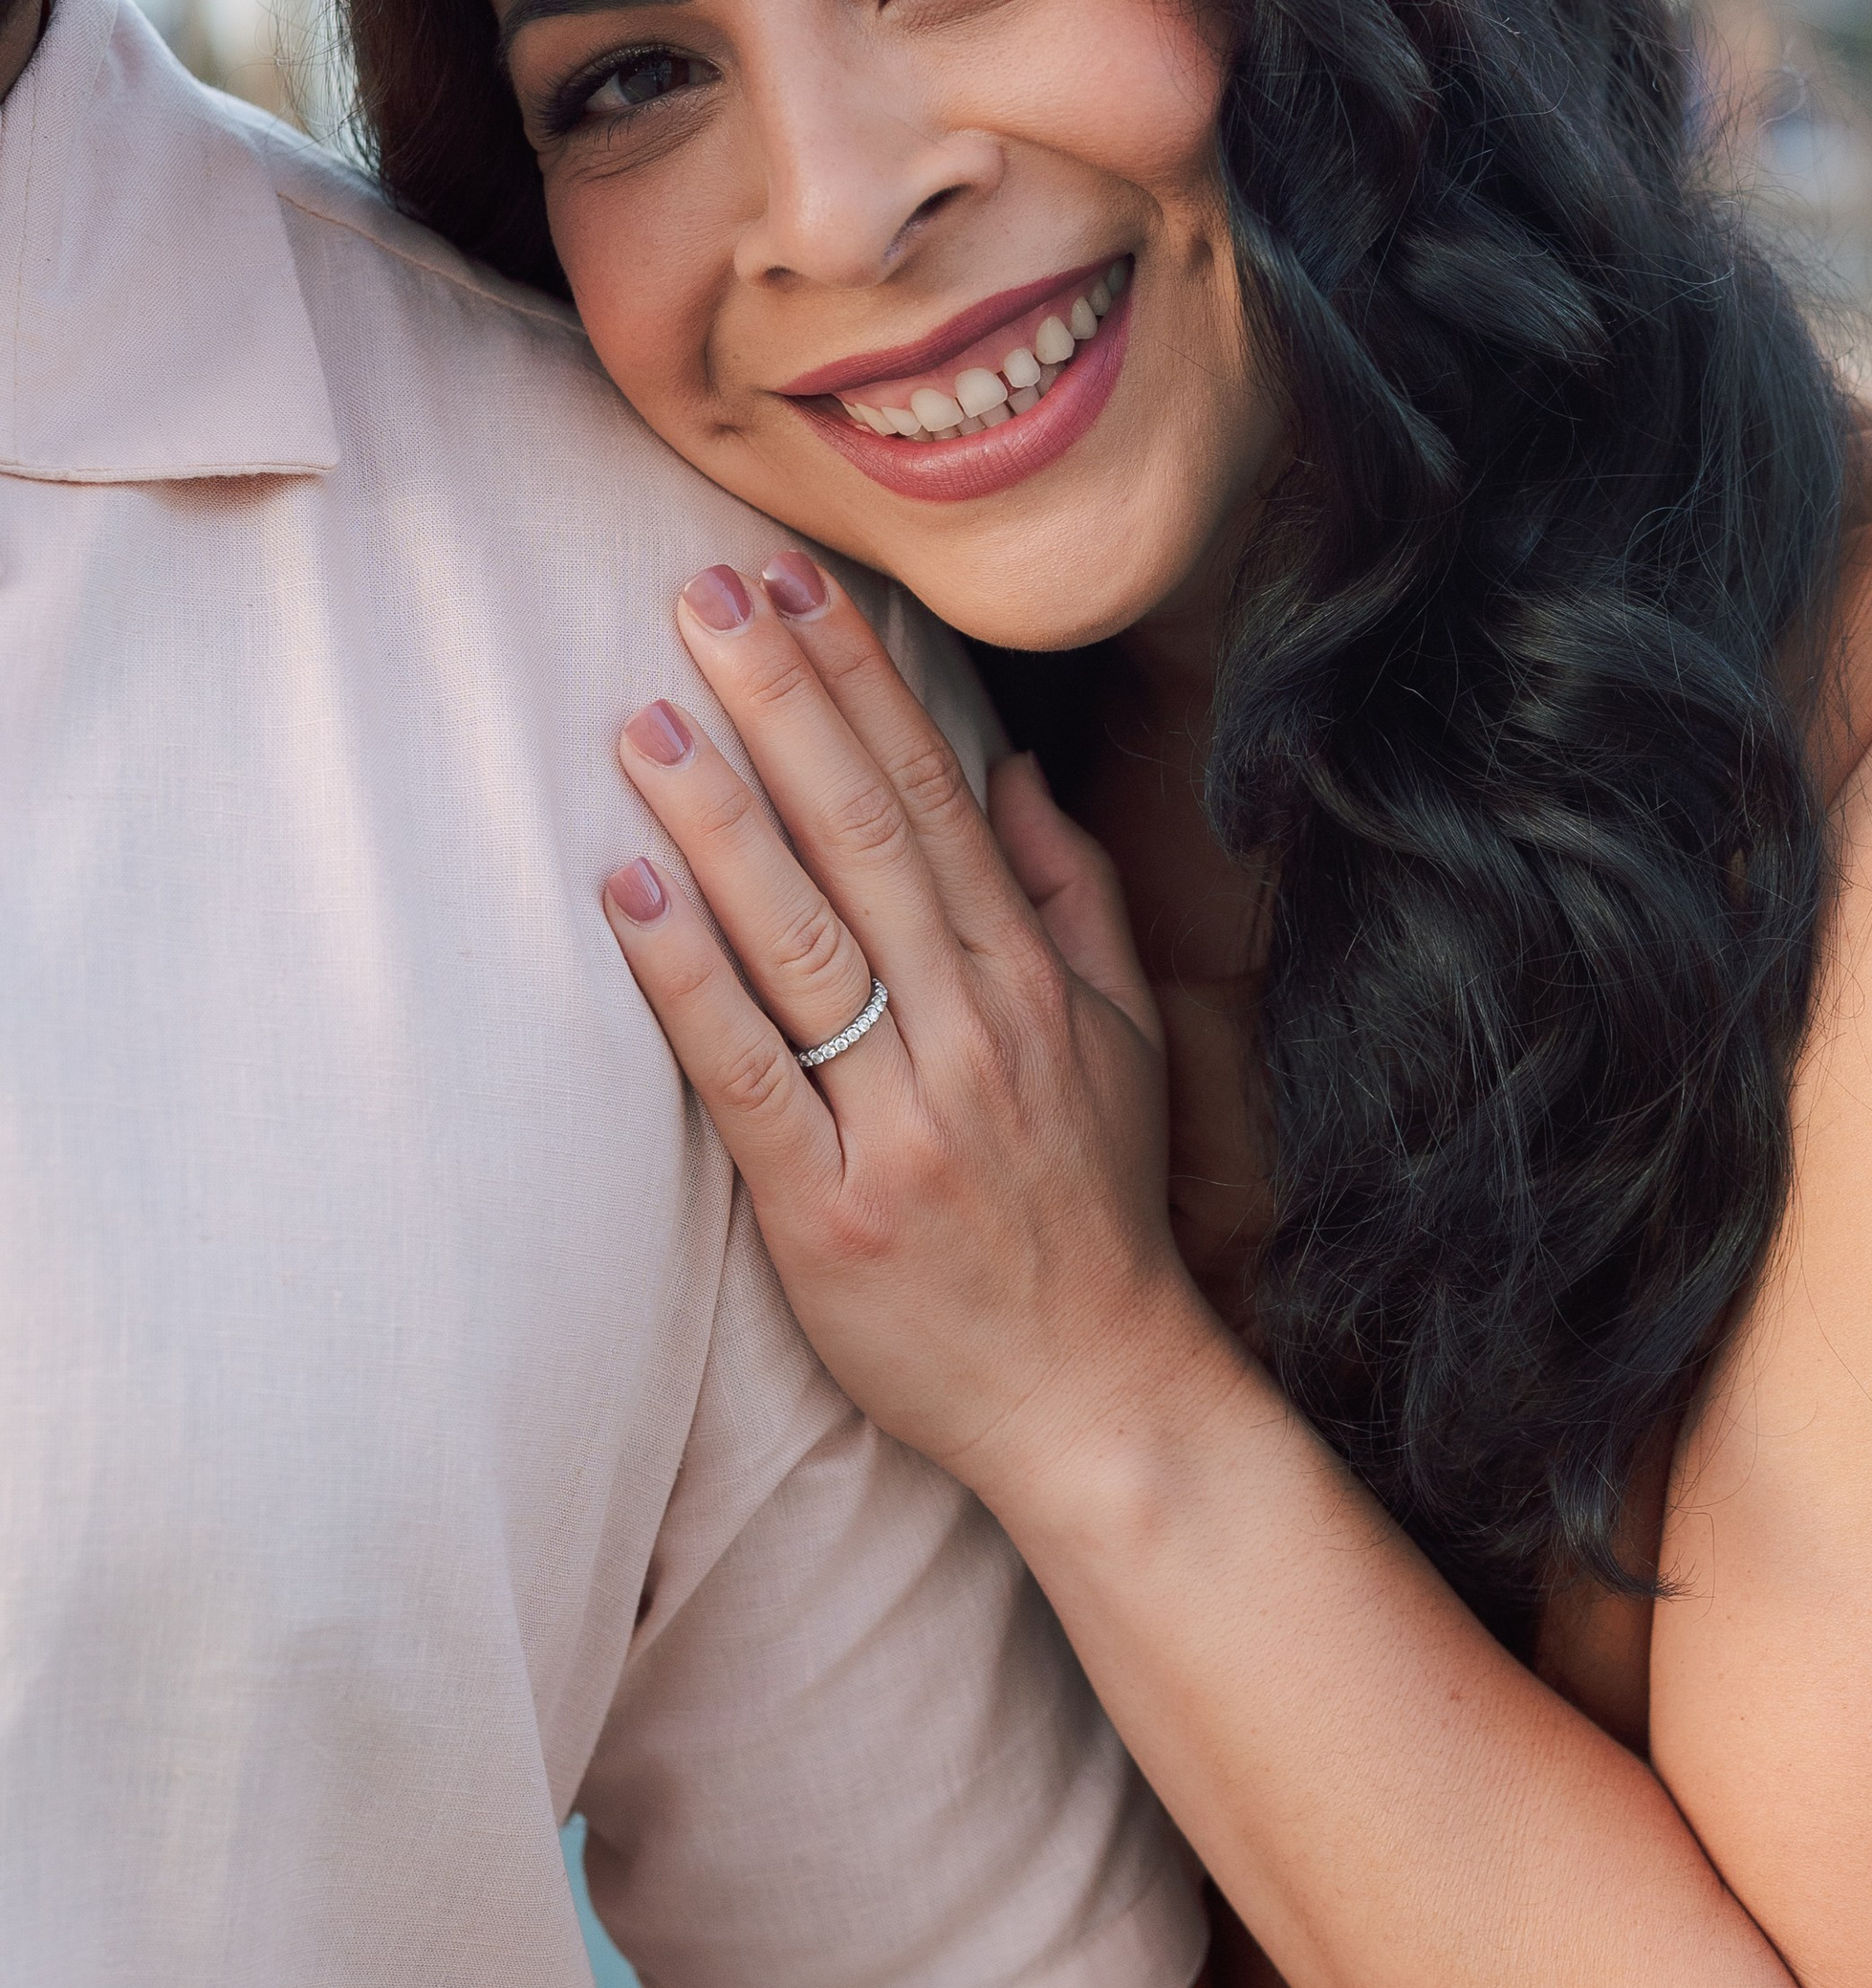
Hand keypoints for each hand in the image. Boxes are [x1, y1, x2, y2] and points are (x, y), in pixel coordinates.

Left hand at [603, 556, 1224, 1510]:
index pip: (935, 803)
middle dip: (783, 706)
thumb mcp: (1125, 1043)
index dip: (865, 686)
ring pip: (799, 941)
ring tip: (645, 716)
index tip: (800, 588)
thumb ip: (1072, 900)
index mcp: (1029, 987)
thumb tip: (1015, 771)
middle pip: (862, 841)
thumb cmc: (1095, 1214)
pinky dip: (687, 977)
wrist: (1099, 1399)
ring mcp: (898, 1124)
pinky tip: (630, 889)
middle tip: (704, 597)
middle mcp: (969, 1037)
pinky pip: (746, 1074)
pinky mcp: (825, 1213)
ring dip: (718, 818)